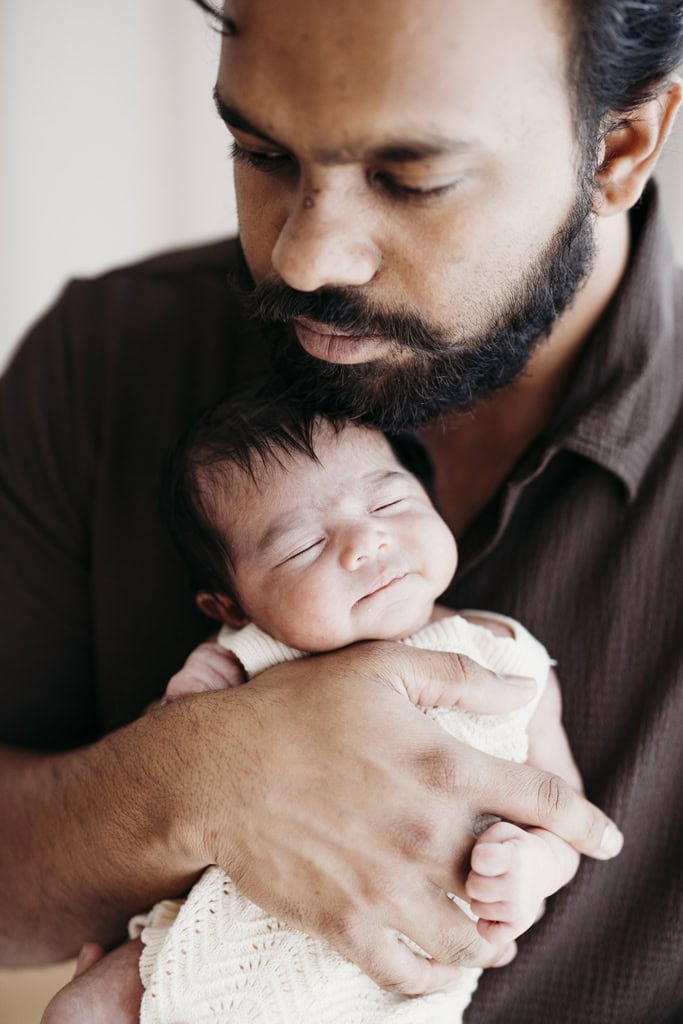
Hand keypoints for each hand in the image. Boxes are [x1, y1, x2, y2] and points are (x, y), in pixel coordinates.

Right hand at [171, 642, 621, 995]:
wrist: (215, 770)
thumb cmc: (296, 709)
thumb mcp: (380, 667)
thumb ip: (460, 676)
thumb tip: (525, 688)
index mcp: (443, 766)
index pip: (541, 802)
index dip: (584, 823)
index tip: (607, 839)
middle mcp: (427, 833)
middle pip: (511, 879)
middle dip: (527, 885)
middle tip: (519, 883)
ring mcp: (388, 885)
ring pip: (470, 936)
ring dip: (492, 936)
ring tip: (495, 931)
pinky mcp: (348, 922)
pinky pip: (409, 971)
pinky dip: (435, 974)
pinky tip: (441, 962)